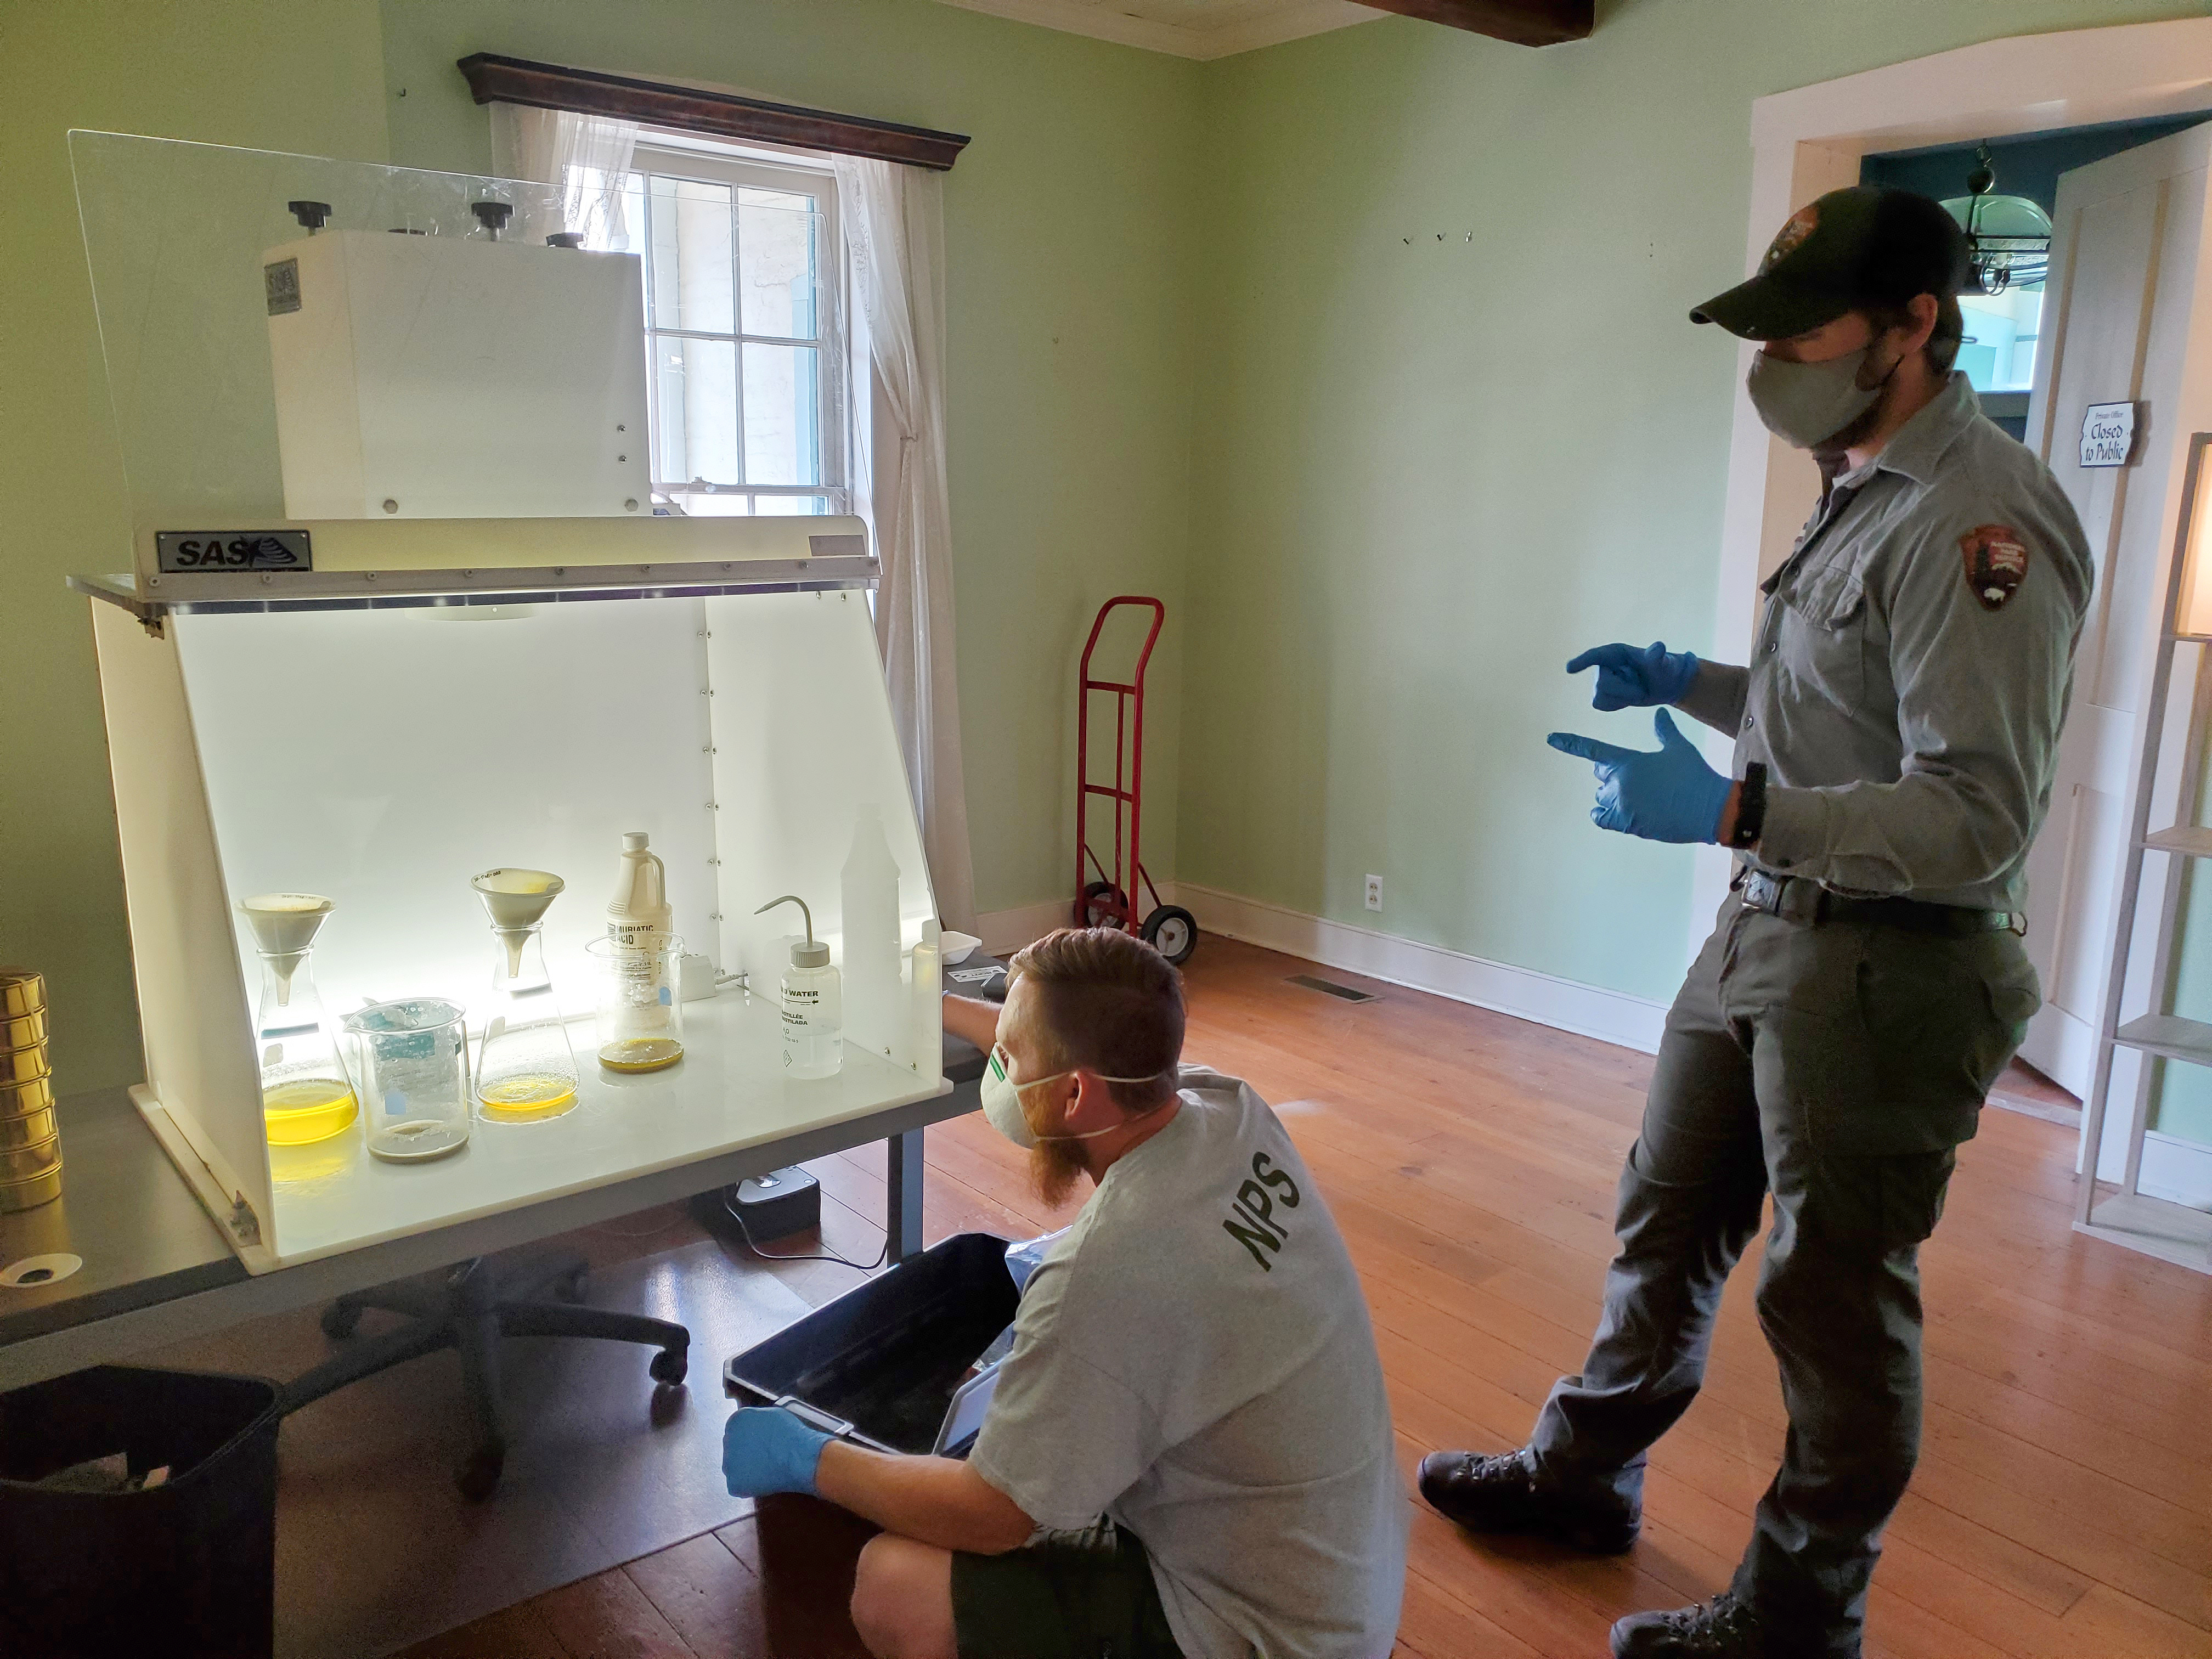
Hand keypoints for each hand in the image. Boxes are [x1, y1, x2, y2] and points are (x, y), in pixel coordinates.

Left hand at [722, 1407, 830, 1496]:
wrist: (798, 1457)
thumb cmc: (791, 1436)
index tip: (760, 1444)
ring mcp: (728, 1463)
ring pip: (735, 1468)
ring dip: (746, 1469)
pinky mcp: (733, 1483)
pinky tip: (764, 1479)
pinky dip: (749, 1486)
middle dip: (745, 1453)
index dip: (751, 1439)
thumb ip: (755, 1420)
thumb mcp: (771, 1414)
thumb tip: (755, 1427)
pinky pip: (739, 1486)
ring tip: (767, 1468)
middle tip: (764, 1457)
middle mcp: (727, 1440)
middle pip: (734, 1449)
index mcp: (735, 1421)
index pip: (737, 1431)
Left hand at [1547, 710, 1732, 843]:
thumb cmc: (1695, 775)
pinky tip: (1616, 811)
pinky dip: (1604, 814)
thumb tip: (1659, 712)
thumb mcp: (1679, 748)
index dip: (1570, 743)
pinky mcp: (1627, 824)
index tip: (1551, 738)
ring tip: (1642, 795)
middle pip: (1601, 774)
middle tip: (1640, 776)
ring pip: (1602, 797)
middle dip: (1614, 773)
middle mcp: (1620, 782)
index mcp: (1628, 761)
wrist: (1710, 808)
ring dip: (1613, 795)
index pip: (1593, 750)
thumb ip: (1664, 730)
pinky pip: (1601, 818)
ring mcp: (1622, 805)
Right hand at [1566, 642, 1698, 710]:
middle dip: (1624, 692)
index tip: (1569, 669)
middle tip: (1641, 688)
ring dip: (1622, 699)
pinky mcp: (1601, 694)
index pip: (1595, 656)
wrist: (1666, 684)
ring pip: (1600, 697)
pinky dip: (1617, 705)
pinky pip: (1600, 705)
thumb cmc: (1665, 669)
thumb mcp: (1664, 662)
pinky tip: (1628, 698)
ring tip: (1635, 691)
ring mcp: (1601, 679)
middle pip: (1602, 685)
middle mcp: (1604, 664)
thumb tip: (1658, 648)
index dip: (1582, 662)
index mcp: (1616, 652)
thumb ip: (1657, 656)